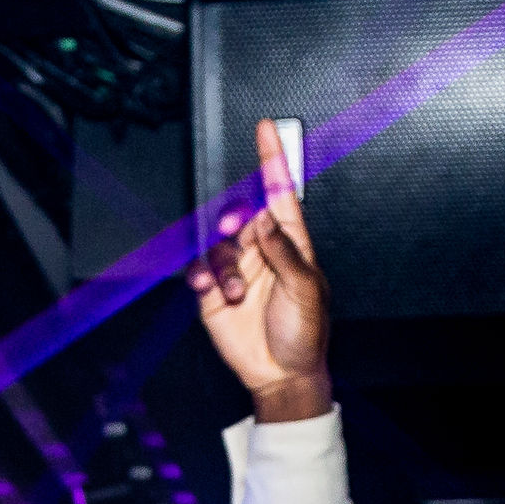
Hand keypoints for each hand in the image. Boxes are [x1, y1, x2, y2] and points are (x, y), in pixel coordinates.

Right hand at [187, 116, 333, 423]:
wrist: (280, 374)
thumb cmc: (305, 333)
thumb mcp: (306, 289)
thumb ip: (284, 252)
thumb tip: (265, 220)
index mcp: (291, 243)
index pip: (280, 193)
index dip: (273, 160)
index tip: (267, 129)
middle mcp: (262, 250)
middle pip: (241, 213)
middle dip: (237, 219)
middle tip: (240, 230)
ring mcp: (237, 270)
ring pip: (217, 244)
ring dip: (224, 265)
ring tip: (238, 291)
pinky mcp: (214, 291)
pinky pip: (198, 269)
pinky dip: (201, 275)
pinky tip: (211, 289)